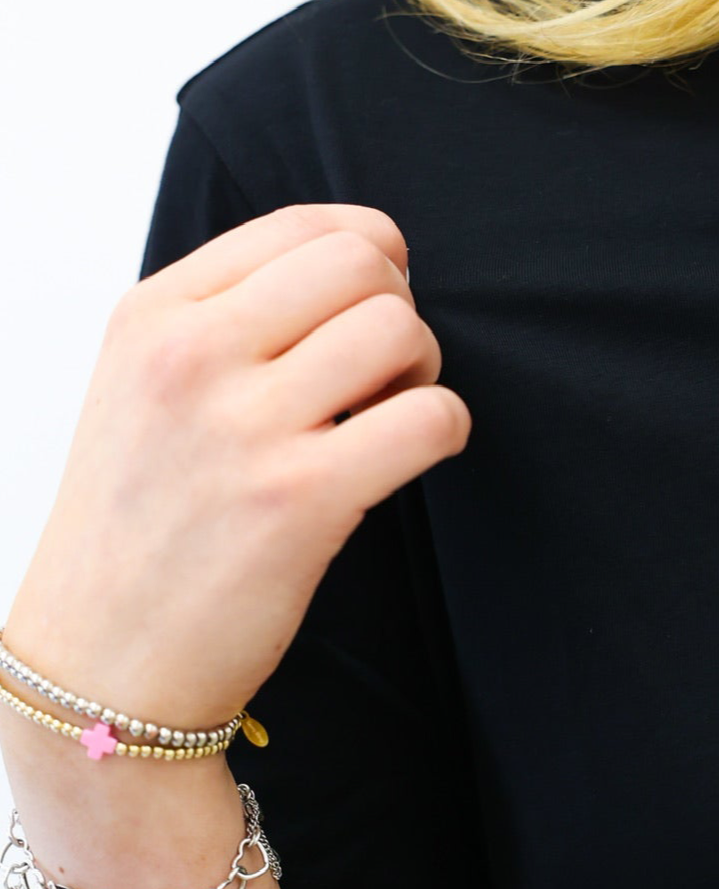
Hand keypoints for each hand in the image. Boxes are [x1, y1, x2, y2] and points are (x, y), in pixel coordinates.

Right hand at [2, 205, 469, 740]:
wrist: (102, 662)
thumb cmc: (138, 526)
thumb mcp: (140, 388)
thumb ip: (226, 320)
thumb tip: (356, 267)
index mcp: (152, 316)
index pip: (304, 226)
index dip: (370, 257)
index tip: (369, 306)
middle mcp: (191, 356)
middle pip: (363, 266)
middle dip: (400, 311)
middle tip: (379, 373)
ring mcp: (244, 426)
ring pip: (400, 330)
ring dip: (422, 371)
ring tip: (383, 418)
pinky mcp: (302, 499)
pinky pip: (431, 417)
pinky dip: (445, 430)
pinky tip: (410, 456)